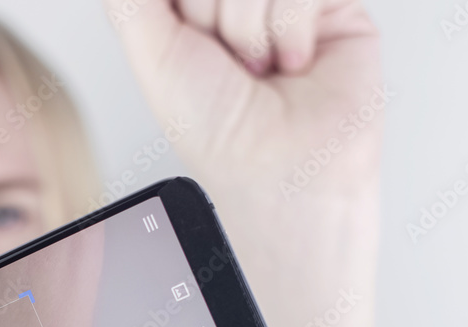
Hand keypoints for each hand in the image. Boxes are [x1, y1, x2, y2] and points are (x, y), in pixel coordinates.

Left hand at [104, 0, 384, 326]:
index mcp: (193, 9)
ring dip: (247, 30)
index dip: (186, 6)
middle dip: (207, 15)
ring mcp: (285, 1)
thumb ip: (133, 0)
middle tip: (222, 60)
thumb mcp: (151, 54)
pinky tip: (292, 64)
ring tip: (258, 70)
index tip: (188, 37)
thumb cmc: (220, 135)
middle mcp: (238, 2)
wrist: (280, 169)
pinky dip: (289, 29)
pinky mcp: (333, 3)